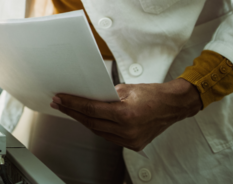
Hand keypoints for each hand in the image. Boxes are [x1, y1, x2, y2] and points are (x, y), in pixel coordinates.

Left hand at [50, 78, 201, 150]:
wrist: (173, 106)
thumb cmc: (152, 94)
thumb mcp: (126, 88)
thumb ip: (106, 95)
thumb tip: (87, 96)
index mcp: (126, 114)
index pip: (91, 110)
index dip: (73, 104)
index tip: (60, 99)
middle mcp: (128, 130)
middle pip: (91, 122)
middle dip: (73, 112)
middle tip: (59, 103)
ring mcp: (131, 140)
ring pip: (98, 131)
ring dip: (83, 120)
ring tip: (70, 110)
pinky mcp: (133, 144)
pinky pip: (108, 136)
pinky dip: (97, 127)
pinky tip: (87, 119)